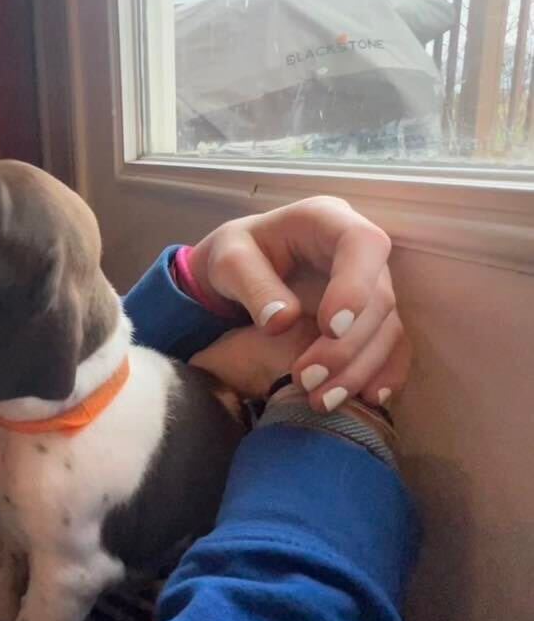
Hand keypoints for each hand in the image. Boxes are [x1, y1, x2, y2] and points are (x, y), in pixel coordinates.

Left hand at [188, 197, 409, 409]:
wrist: (240, 271)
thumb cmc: (235, 256)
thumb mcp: (228, 261)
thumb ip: (252, 286)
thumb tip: (283, 322)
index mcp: (326, 220)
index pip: (362, 245)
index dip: (355, 287)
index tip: (329, 328)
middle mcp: (359, 251)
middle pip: (379, 297)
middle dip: (347, 345)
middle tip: (307, 380)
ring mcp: (371, 284)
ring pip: (388, 328)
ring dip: (360, 369)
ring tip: (320, 401)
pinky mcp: (371, 316)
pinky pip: (391, 345)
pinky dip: (382, 373)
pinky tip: (366, 399)